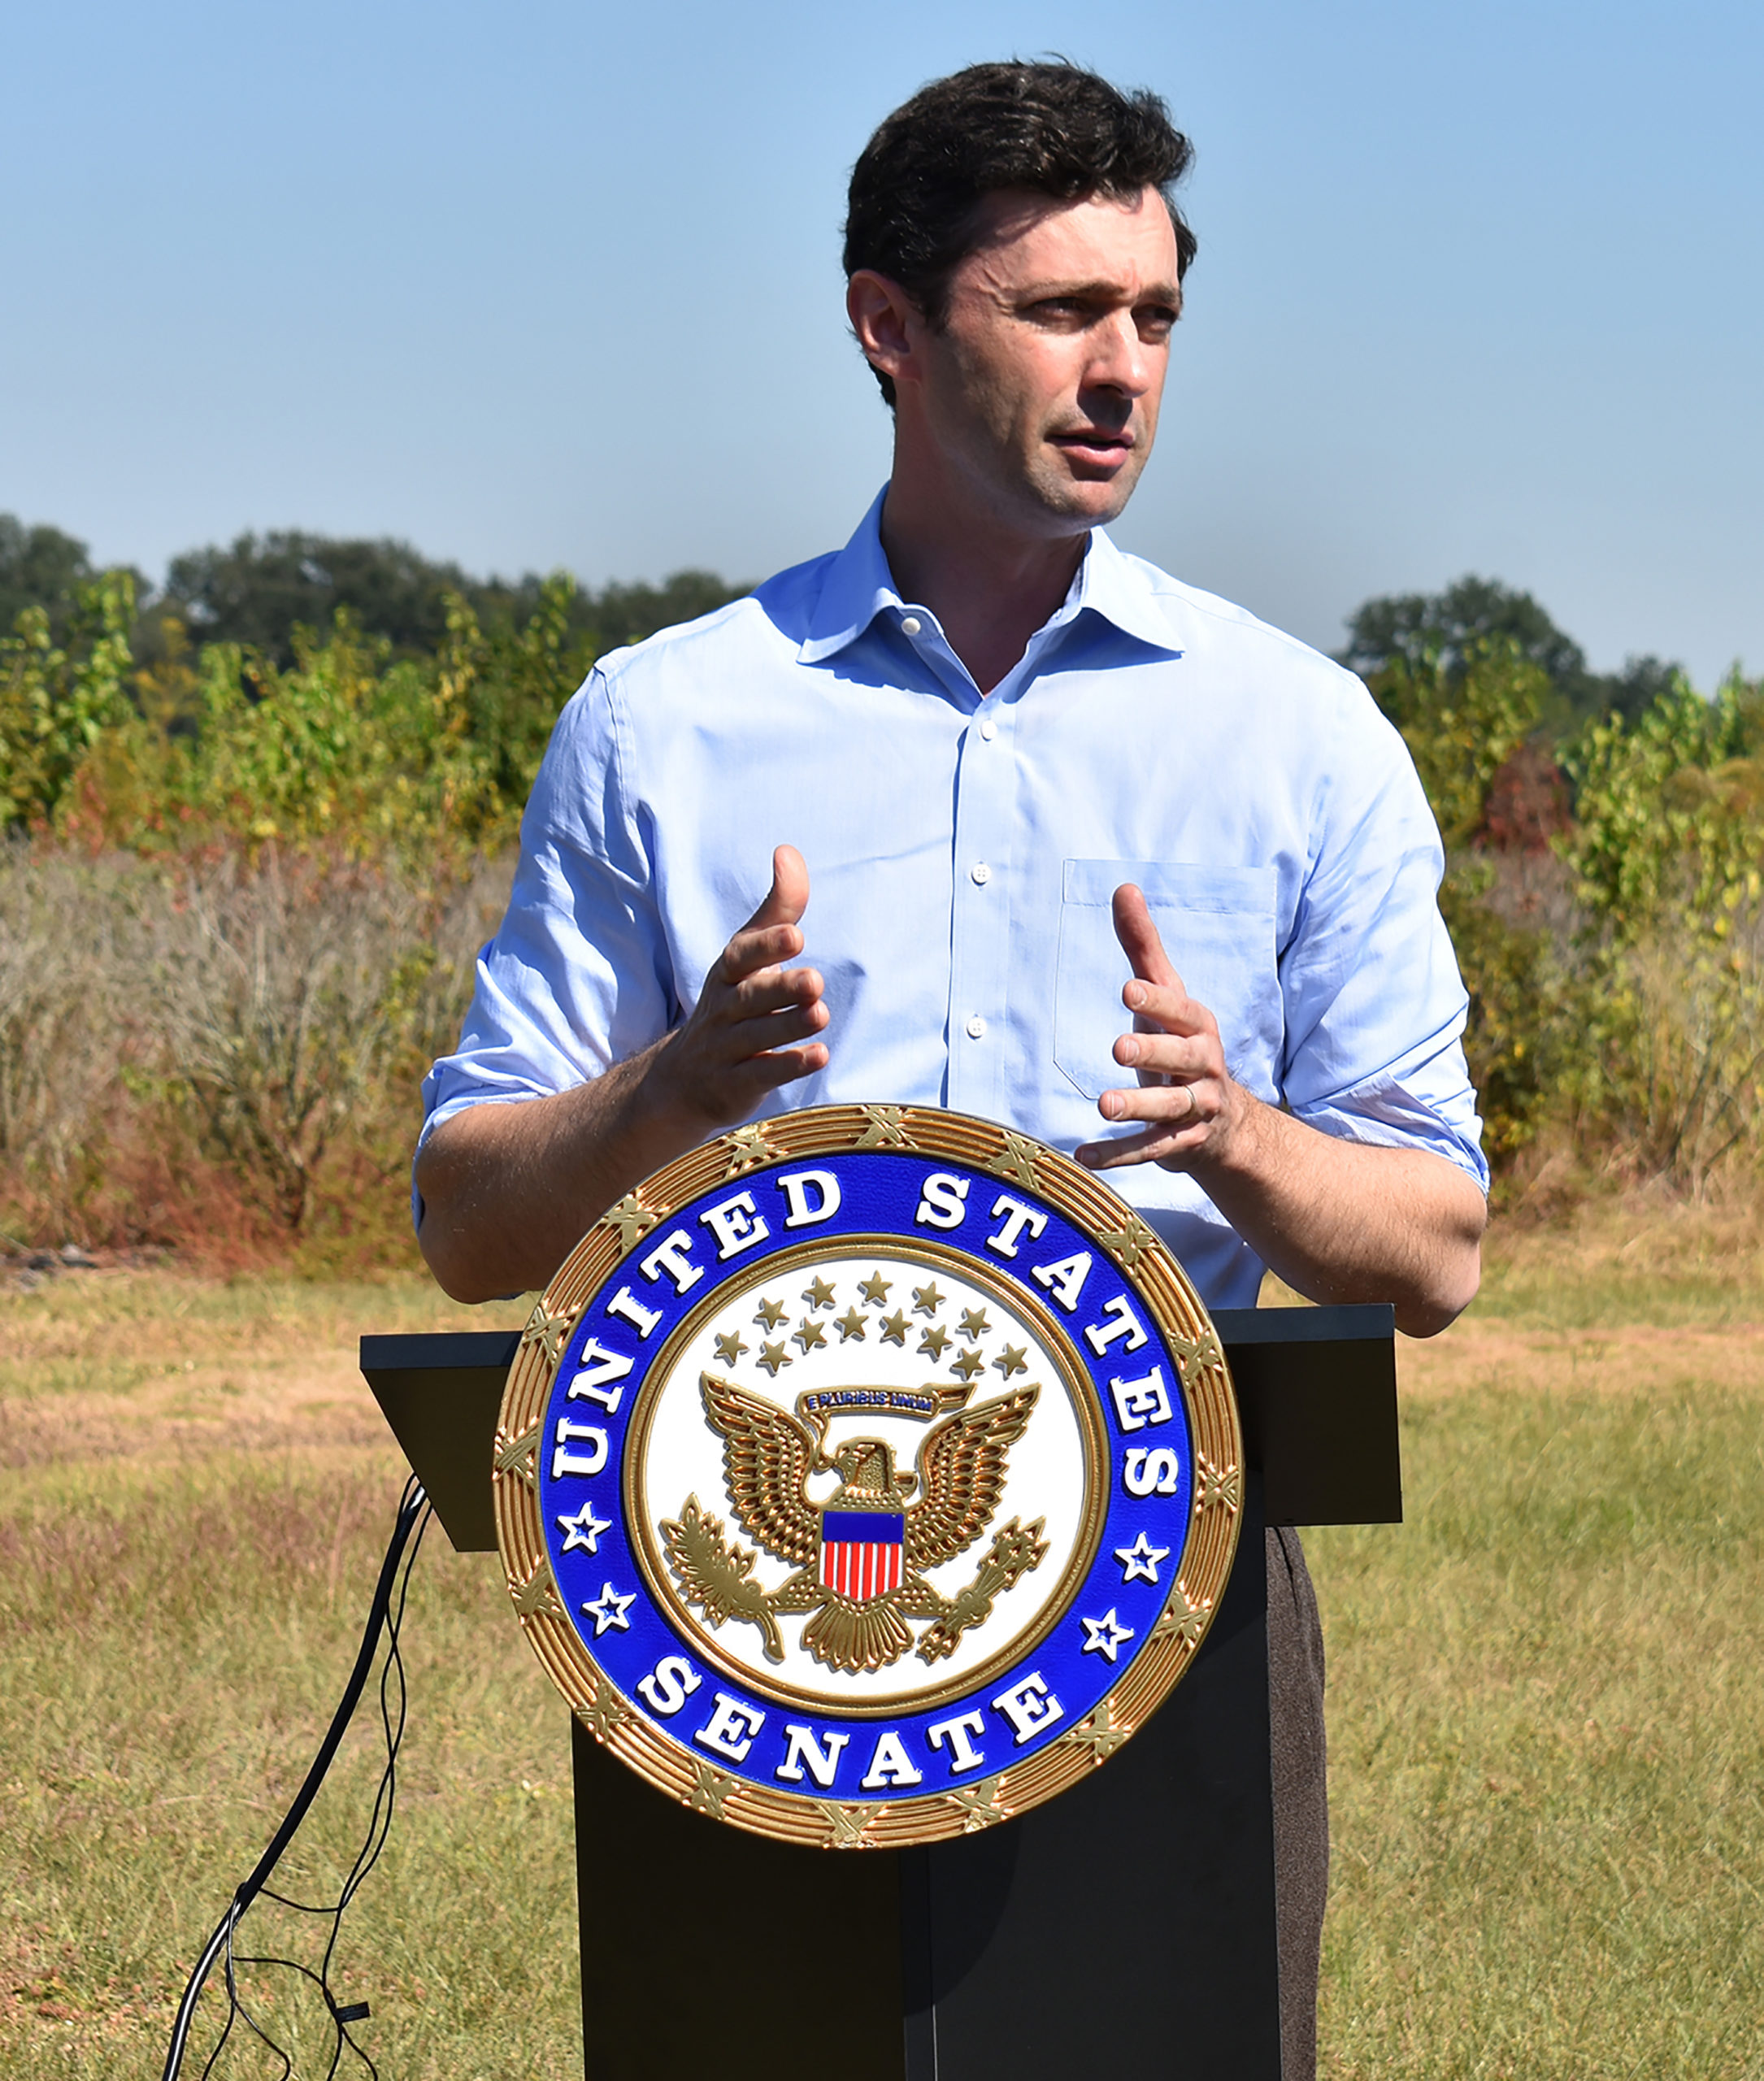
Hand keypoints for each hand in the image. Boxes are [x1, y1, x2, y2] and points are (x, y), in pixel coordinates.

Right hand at [647, 844, 829, 1127]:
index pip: (741, 956)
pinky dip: (789, 1066)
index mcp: (727, 975)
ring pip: (757, 1037)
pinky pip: (761, 1075)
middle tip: (814, 981)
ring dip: (789, 1025)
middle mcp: (723, 1010)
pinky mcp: (735, 1086)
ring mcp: (726, 1050)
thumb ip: (777, 910)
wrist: (683, 1081)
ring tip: (821, 1013)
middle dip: (781, 988)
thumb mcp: (747, 958)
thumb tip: (788, 852)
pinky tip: (819, 1055)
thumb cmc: (731, 1006)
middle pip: (751, 998)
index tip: (795, 934)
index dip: (766, 946)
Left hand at [1075, 883, 1242, 1172]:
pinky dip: (1119, 1155)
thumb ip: (1143, 947)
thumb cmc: (1182, 1045)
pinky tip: (1085, 1155)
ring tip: (1102, 1105)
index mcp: (1198, 1028)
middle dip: (1153, 1053)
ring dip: (1137, 1108)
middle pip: (1182, 1059)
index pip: (1183, 1010)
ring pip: (1169, 1110)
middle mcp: (1203, 1067)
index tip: (1128, 989)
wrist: (1226, 1124)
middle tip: (1118, 1049)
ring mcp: (1195, 1109)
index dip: (1159, 1002)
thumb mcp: (1166, 997)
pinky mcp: (1181, 1145)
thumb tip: (1124, 887)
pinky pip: (1151, 1151)